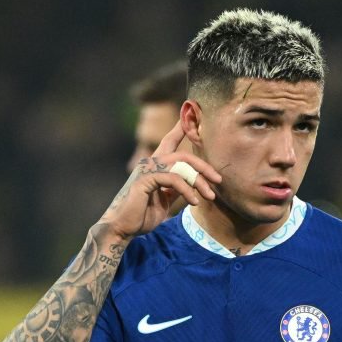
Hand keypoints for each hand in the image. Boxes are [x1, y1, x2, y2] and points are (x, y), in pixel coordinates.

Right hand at [97, 122, 223, 239]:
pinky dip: (187, 190)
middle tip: (218, 180)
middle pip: (184, 155)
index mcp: (155, 164)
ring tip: (210, 196)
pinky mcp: (145, 180)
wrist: (123, 228)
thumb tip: (192, 183)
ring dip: (199, 182)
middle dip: (204, 167)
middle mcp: (150, 162)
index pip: (170, 140)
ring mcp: (147, 169)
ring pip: (181, 166)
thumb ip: (176, 188)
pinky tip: (194, 201)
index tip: (193, 112)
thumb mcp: (165, 200)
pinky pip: (173, 179)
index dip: (181, 127)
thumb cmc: (142, 215)